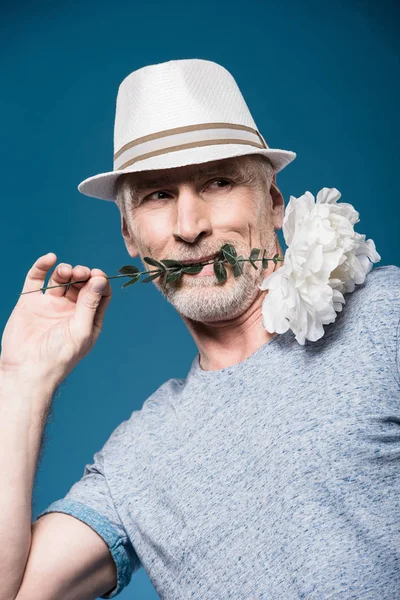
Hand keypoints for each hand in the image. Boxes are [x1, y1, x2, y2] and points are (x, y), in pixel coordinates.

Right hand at [0, 253, 111, 387]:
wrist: (26, 371)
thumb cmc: (58, 357)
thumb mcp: (80, 330)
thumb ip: (90, 304)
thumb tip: (100, 279)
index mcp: (88, 318)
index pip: (100, 293)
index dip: (100, 282)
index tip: (98, 275)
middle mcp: (71, 309)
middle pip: (82, 282)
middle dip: (83, 274)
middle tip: (81, 273)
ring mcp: (51, 304)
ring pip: (62, 279)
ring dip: (66, 270)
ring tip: (67, 271)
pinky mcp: (31, 302)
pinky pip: (37, 279)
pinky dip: (43, 266)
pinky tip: (50, 259)